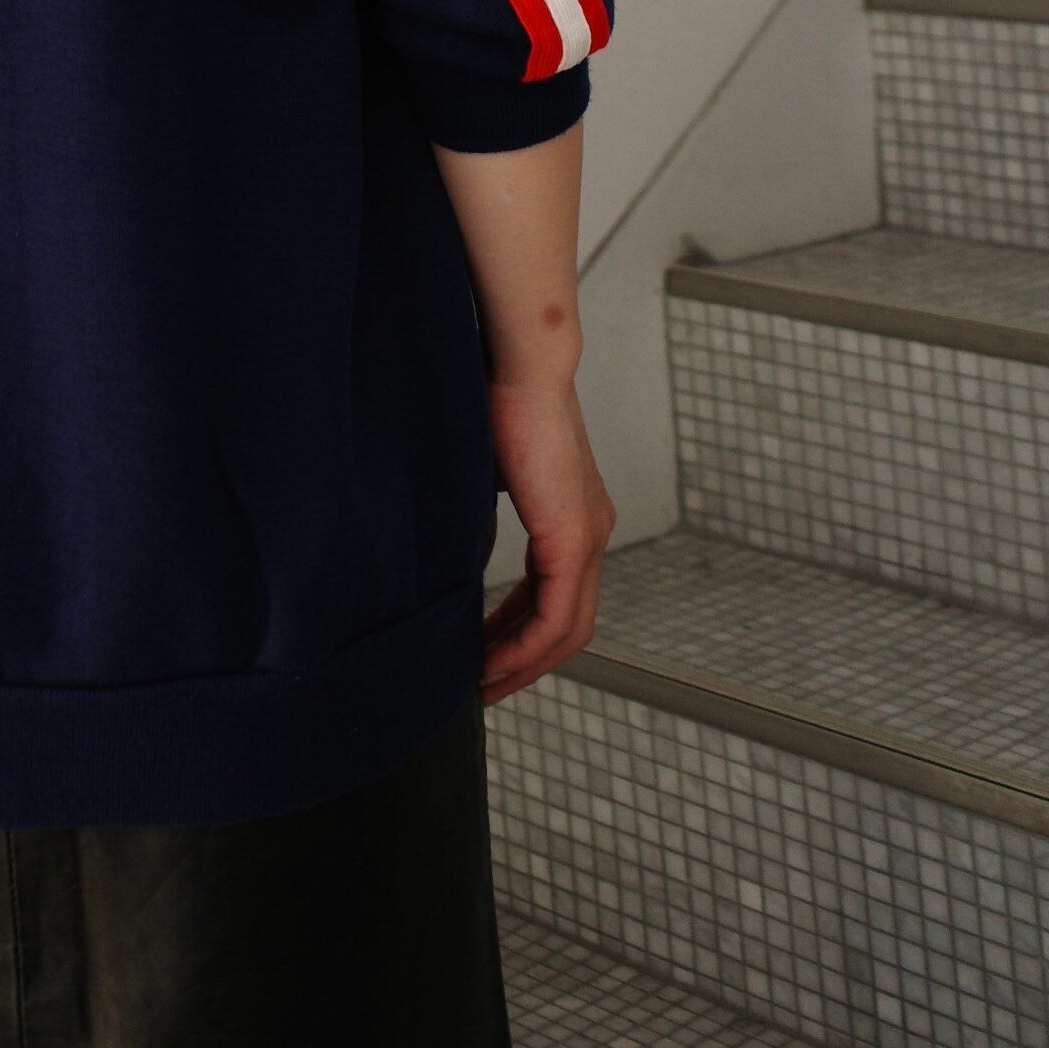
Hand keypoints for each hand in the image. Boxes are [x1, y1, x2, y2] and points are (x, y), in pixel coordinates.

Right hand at [478, 374, 614, 706]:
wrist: (521, 365)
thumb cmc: (497, 399)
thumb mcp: (487, 473)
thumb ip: (482, 514)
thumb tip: (458, 547)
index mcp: (573, 515)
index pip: (556, 595)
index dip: (520, 634)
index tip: (485, 655)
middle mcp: (590, 531)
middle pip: (566, 623)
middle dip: (523, 661)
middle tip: (483, 684)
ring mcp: (587, 537)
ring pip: (566, 628)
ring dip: (524, 663)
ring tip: (483, 684)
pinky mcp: (574, 538)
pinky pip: (556, 616)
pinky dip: (525, 647)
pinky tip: (492, 661)